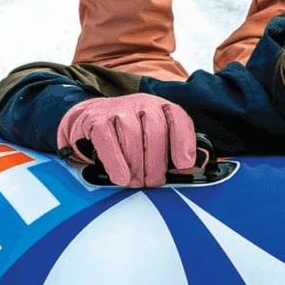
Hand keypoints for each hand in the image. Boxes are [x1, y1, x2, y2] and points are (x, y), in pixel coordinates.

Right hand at [56, 94, 196, 187]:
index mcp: (161, 107)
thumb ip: (174, 152)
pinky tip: (120, 177)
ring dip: (136, 165)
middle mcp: (142, 103)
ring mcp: (118, 109)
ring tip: (136, 182)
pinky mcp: (97, 119)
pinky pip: (108, 140)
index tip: (184, 164)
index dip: (183, 141)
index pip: (178, 117)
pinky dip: (116, 162)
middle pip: (156, 131)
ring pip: (132, 136)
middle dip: (156, 162)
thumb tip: (195, 165)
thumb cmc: (129, 136)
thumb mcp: (154, 140)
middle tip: (153, 182)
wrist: (90, 121)